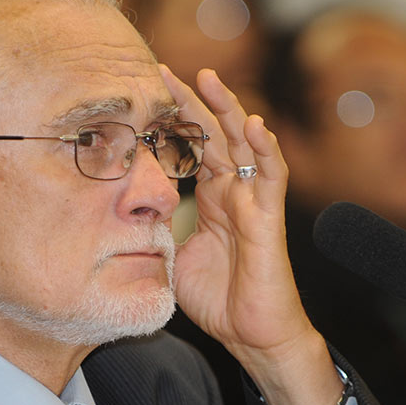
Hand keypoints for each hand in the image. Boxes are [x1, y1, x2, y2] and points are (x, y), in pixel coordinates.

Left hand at [160, 65, 342, 404]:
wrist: (249, 334)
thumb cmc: (218, 297)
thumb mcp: (175, 253)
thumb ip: (163, 225)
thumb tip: (134, 209)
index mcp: (211, 196)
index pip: (194, 145)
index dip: (175, 117)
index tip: (149, 90)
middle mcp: (232, 190)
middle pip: (215, 133)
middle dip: (193, 100)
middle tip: (168, 70)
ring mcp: (252, 200)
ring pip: (244, 143)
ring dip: (228, 109)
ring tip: (208, 78)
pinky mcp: (269, 218)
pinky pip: (271, 178)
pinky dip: (265, 150)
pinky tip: (254, 125)